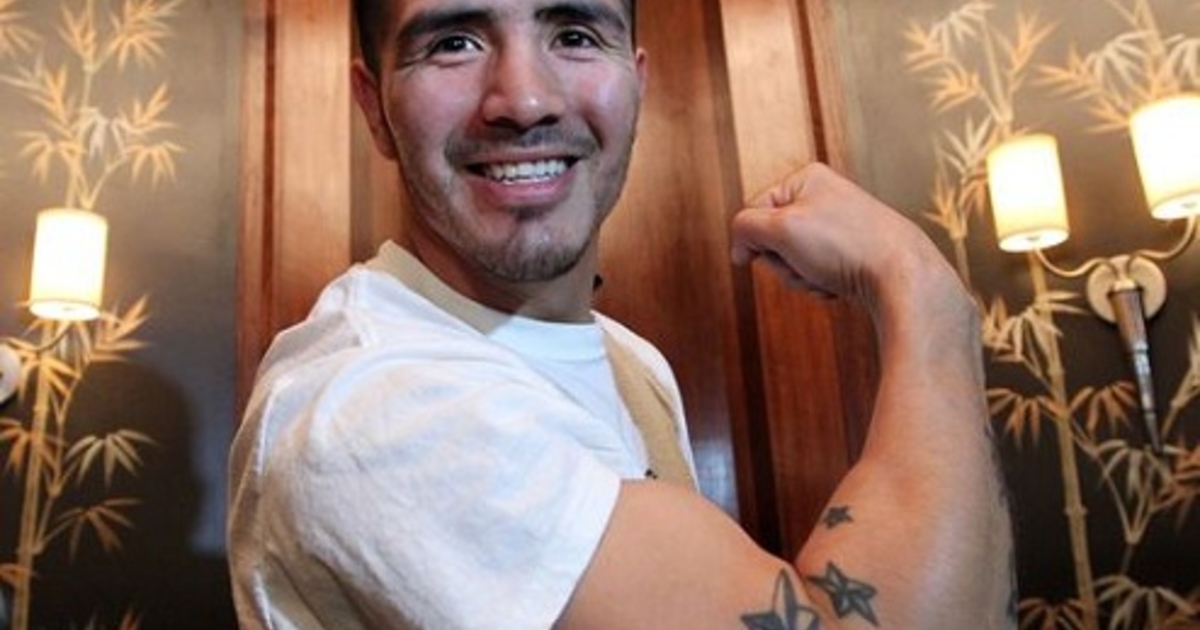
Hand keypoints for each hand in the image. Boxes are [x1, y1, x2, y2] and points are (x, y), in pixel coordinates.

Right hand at [729, 163, 953, 308]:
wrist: (901, 275)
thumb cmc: (845, 245)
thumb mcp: (781, 228)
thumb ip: (744, 228)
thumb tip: (739, 247)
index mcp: (807, 178)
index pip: (753, 210)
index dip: (753, 239)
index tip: (767, 254)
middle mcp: (825, 197)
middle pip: (773, 238)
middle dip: (784, 262)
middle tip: (807, 264)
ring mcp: (840, 226)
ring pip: (794, 260)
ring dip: (802, 277)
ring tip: (827, 276)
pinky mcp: (853, 253)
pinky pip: (817, 273)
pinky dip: (822, 284)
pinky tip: (841, 285)